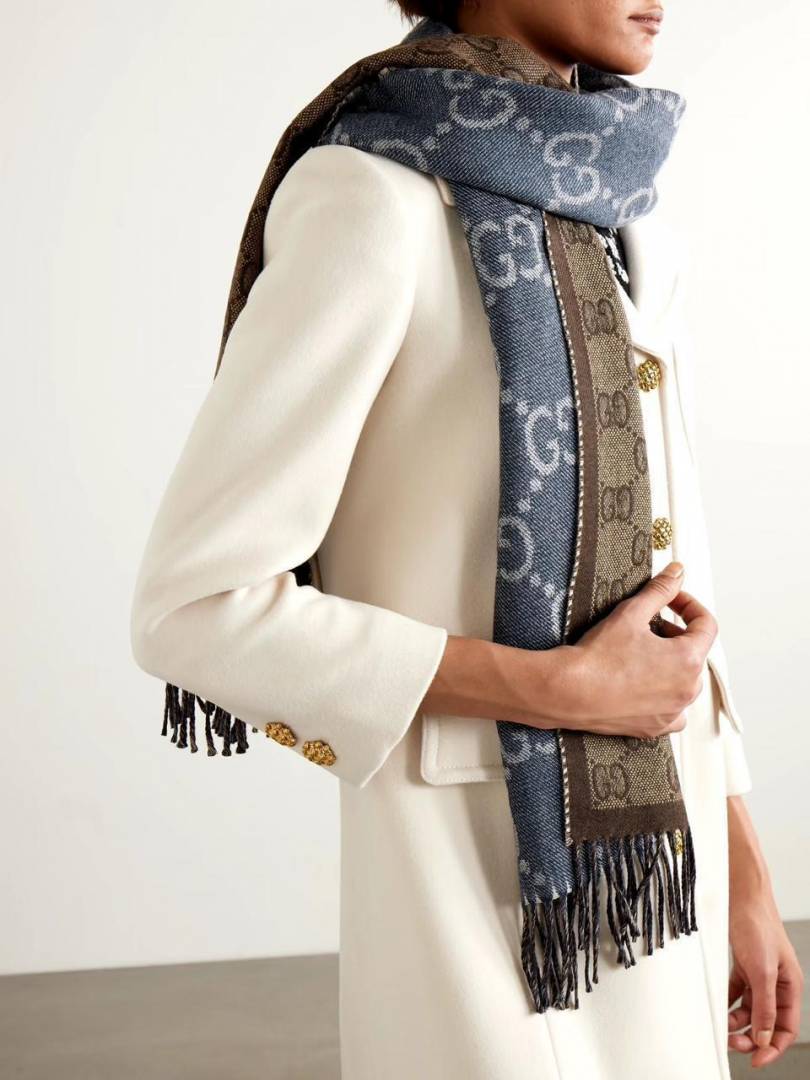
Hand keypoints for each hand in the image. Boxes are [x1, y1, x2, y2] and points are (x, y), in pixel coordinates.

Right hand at [546, 560, 717, 737]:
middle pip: (695, 653)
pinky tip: (642, 685)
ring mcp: (672, 712)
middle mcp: (687, 690)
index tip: (671, 600)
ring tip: (642, 653)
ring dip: (670, 664)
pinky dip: (664, 696)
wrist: (569, 692)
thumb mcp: (631, 614)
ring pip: (684, 682)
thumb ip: (660, 590)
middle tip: (650, 624)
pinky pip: (672, 711)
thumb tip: (677, 572)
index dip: (689, 605)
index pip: (706, 625)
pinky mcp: (654, 727)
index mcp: (688, 660)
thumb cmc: (598, 656)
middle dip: (676, 635)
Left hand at [727, 795, 803, 1067]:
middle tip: (732, 1043)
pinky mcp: (742, 963)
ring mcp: (758, 973)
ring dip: (737, 1021)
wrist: (739, 893)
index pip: (785, 1027)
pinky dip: (728, 1002)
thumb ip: (763, 1006)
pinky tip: (718, 1008)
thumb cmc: (756, 924)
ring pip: (749, 1008)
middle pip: (765, 1021)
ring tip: (722, 1027)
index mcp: (790, 985)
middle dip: (750, 1035)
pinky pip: (736, 992)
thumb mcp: (762, 971)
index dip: (772, 1047)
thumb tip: (762, 1038)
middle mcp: (776, 981)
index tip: (755, 1061)